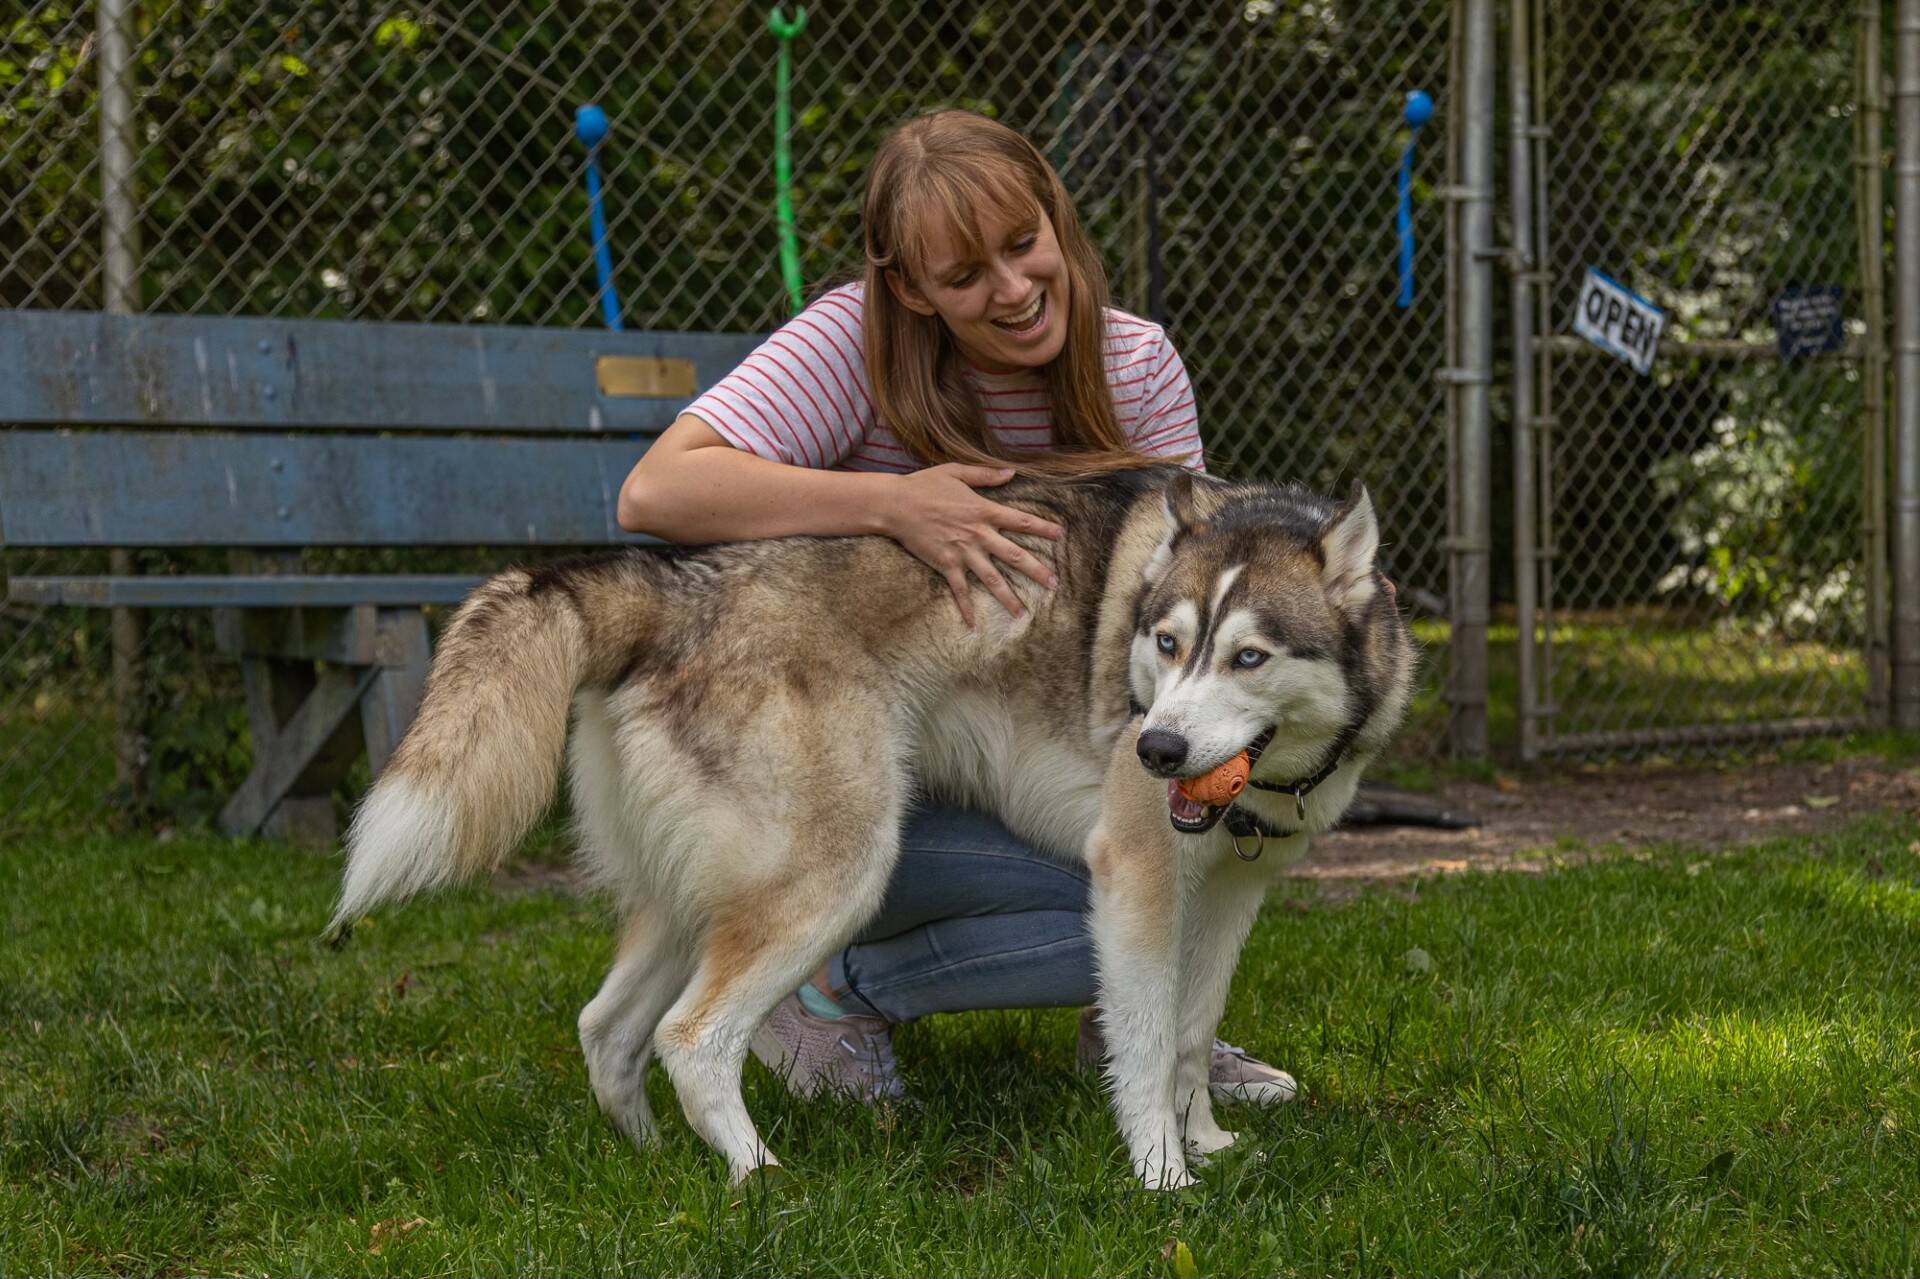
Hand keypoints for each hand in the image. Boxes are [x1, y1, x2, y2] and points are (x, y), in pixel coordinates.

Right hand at [880, 464, 1063, 626]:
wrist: (895, 505)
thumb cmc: (924, 485)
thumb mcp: (956, 471)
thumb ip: (985, 474)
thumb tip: (1012, 472)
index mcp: (984, 511)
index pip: (1021, 521)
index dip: (1043, 528)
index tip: (1061, 535)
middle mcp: (978, 534)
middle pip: (1015, 555)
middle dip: (1037, 571)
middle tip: (1054, 584)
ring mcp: (963, 552)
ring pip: (992, 579)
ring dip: (1008, 598)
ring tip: (1023, 614)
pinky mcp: (946, 565)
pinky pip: (960, 591)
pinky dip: (966, 609)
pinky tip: (973, 626)